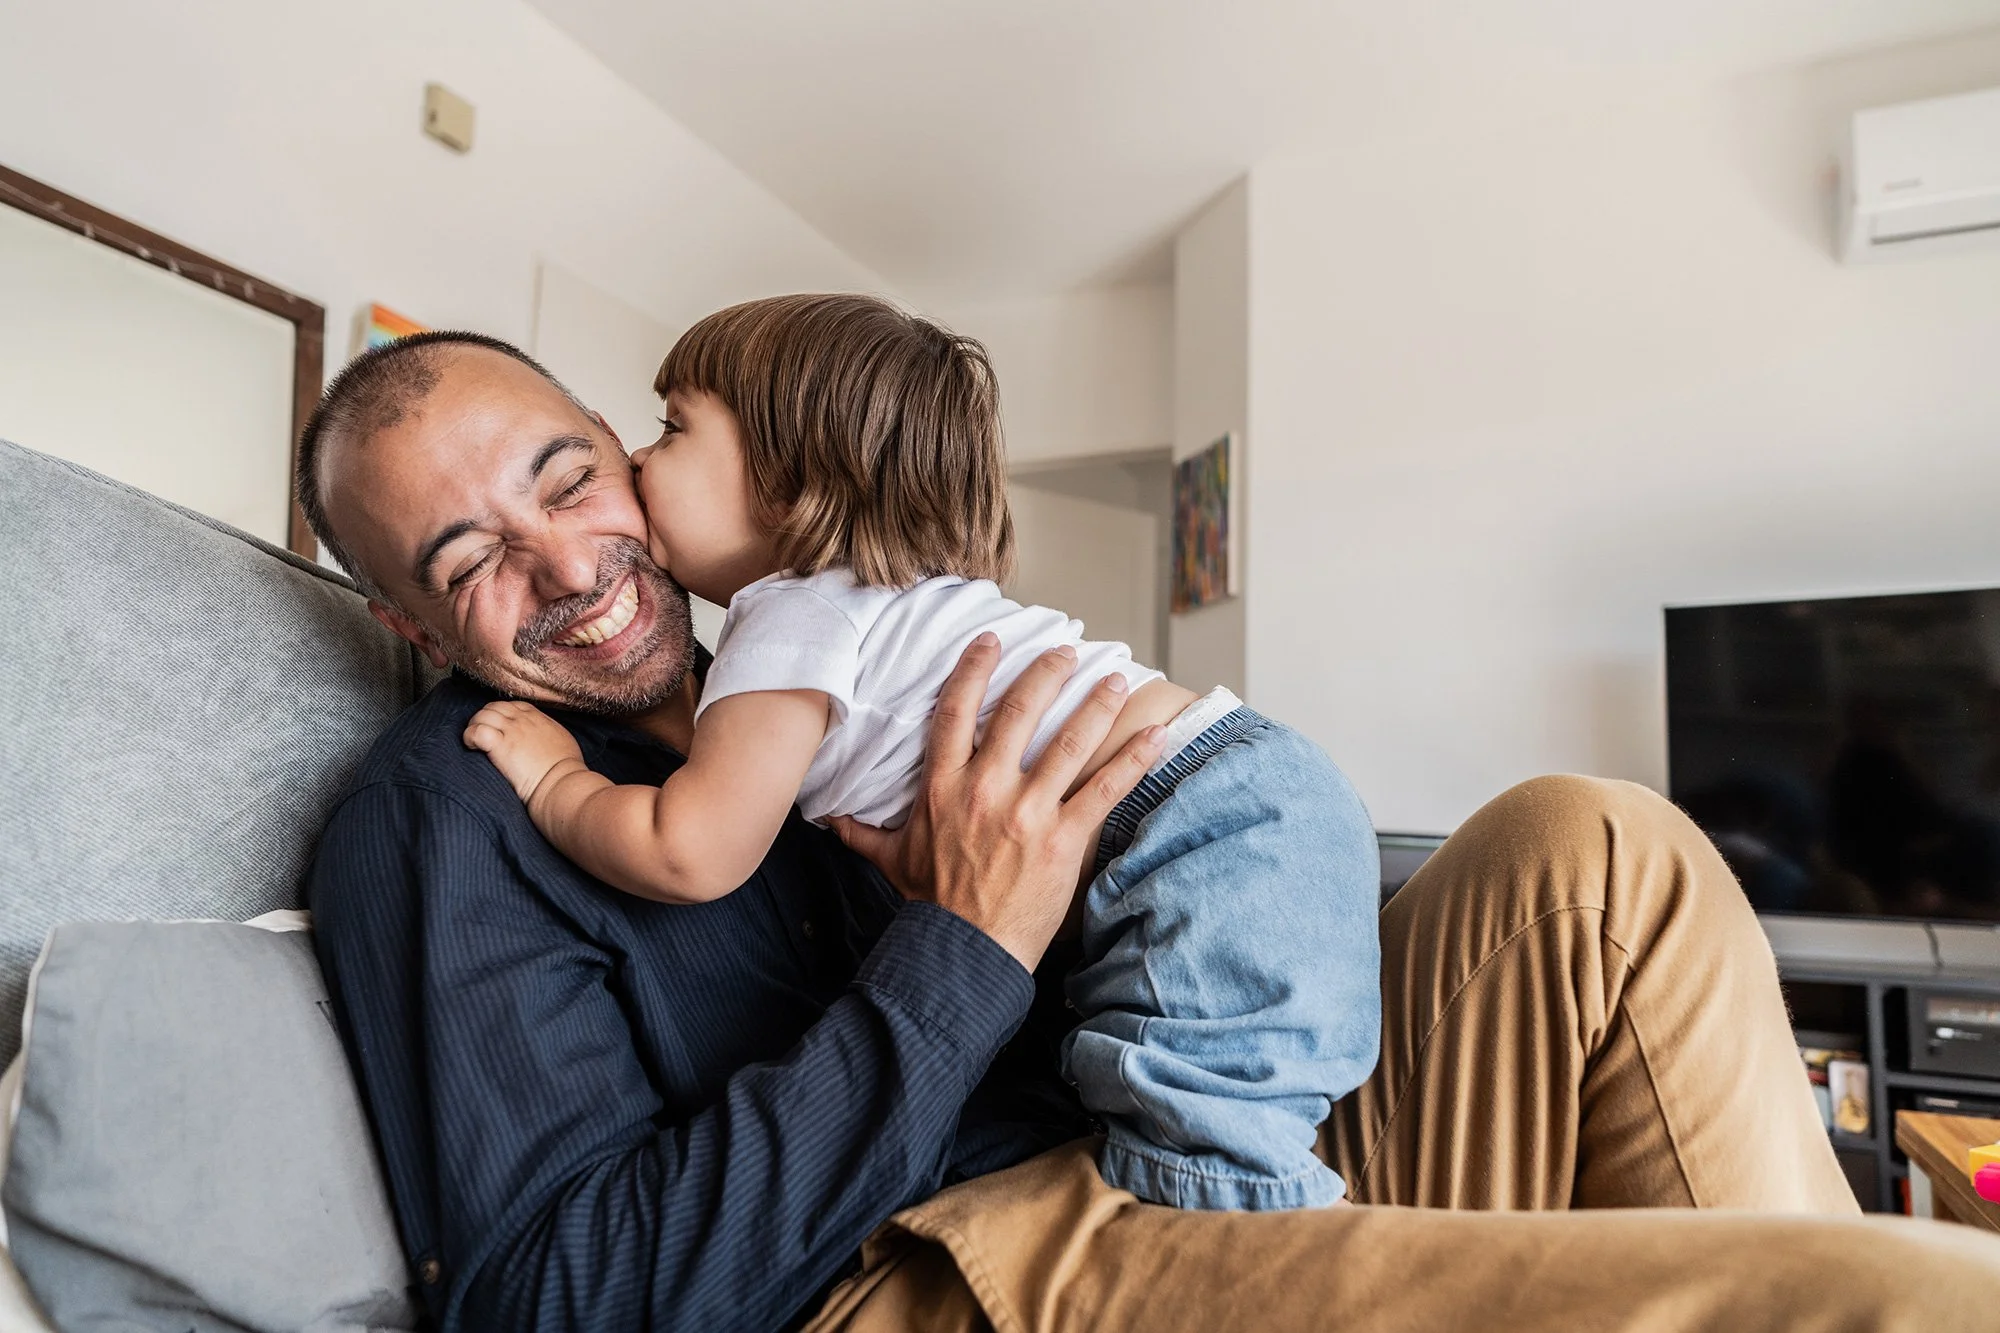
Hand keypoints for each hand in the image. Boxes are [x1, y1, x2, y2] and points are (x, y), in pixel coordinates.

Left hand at [464, 700, 587, 806]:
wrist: (561, 781)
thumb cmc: (566, 768)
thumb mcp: (563, 740)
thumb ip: (549, 732)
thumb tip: (544, 738)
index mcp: (537, 717)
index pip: (511, 705)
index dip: (500, 714)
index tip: (498, 728)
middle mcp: (523, 719)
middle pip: (494, 707)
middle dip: (484, 718)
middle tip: (482, 735)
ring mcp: (511, 730)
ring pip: (482, 715)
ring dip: (474, 726)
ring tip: (474, 743)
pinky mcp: (500, 745)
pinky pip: (476, 731)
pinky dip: (469, 737)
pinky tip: (472, 747)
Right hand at [831, 634, 1166, 971]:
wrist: (963, 952)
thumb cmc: (932, 906)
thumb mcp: (891, 860)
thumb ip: (863, 832)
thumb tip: (828, 819)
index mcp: (942, 787)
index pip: (955, 712)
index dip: (973, 670)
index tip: (991, 641)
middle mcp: (984, 790)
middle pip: (1018, 713)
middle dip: (1046, 673)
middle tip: (1068, 650)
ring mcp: (1026, 812)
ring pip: (1068, 743)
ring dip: (1096, 705)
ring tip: (1117, 679)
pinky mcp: (1063, 839)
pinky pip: (1104, 788)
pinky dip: (1134, 760)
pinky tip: (1156, 735)